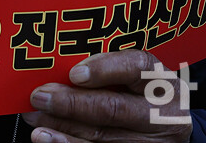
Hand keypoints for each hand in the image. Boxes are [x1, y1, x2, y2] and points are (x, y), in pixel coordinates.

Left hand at [21, 50, 191, 142]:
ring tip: (36, 122)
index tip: (73, 74)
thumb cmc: (142, 94)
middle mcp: (161, 114)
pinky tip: (49, 140)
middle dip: (71, 103)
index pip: (135, 68)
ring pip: (103, 138)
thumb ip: (107, 68)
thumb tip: (63, 72)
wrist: (169, 128)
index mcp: (159, 81)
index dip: (103, 69)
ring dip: (63, 129)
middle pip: (114, 108)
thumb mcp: (136, 77)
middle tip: (40, 97)